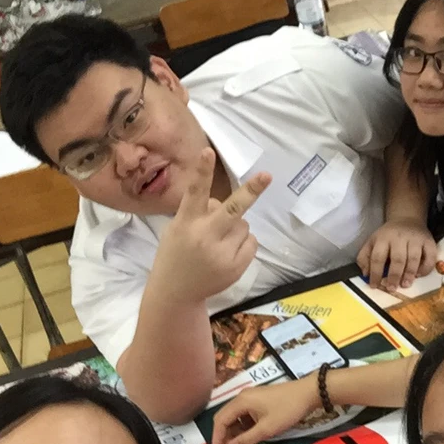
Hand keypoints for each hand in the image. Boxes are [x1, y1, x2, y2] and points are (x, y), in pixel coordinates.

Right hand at [150, 148, 270, 302]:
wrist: (175, 292)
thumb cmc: (176, 253)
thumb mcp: (176, 228)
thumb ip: (197, 213)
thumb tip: (222, 203)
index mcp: (185, 223)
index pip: (194, 193)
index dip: (202, 171)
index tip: (207, 151)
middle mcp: (204, 237)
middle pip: (232, 209)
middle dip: (251, 191)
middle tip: (267, 175)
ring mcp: (221, 254)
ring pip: (244, 224)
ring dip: (236, 227)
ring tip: (218, 242)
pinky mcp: (235, 267)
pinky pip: (251, 242)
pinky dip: (243, 243)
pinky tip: (226, 253)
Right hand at [211, 376, 318, 443]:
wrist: (309, 393)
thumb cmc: (287, 410)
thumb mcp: (266, 429)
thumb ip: (244, 441)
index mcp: (240, 401)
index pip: (220, 421)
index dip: (217, 440)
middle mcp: (241, 397)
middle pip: (224, 417)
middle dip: (223, 436)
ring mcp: (250, 397)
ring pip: (234, 416)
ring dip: (234, 432)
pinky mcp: (258, 400)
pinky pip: (244, 414)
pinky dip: (243, 426)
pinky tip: (249, 436)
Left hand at [357, 218, 437, 289]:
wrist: (407, 219)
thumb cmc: (388, 236)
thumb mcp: (372, 242)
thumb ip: (365, 257)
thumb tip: (365, 274)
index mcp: (383, 238)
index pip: (378, 257)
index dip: (375, 273)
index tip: (374, 286)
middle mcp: (400, 237)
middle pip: (398, 259)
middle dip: (394, 276)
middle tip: (392, 288)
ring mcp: (416, 239)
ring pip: (414, 258)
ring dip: (409, 274)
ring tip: (405, 284)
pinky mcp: (429, 241)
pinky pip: (430, 257)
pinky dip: (426, 268)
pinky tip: (419, 275)